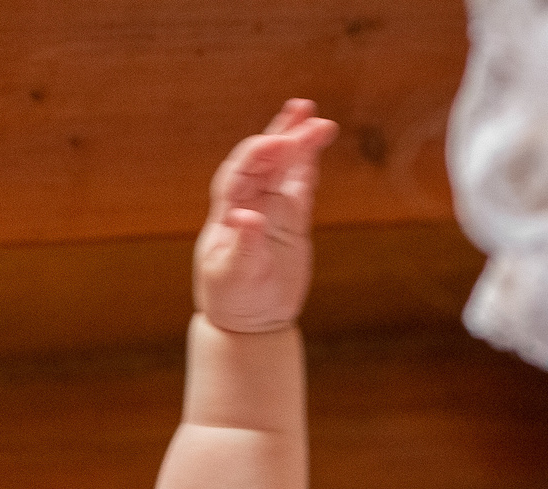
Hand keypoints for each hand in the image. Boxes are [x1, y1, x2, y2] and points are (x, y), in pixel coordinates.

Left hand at [195, 99, 336, 334]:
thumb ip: (243, 246)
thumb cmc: (232, 299)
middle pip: (266, 161)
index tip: (276, 141)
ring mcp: (272, 211)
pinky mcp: (292, 223)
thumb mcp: (233, 276)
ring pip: (287, 170)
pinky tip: (317, 149)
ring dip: (300, 145)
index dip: (256, 154)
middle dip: (282, 133)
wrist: (249, 322)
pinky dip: (309, 168)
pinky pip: (302, 189)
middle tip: (302, 108)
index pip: (240, 173)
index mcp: (227, 213)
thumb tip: (248, 216)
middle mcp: (249, 204)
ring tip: (320, 122)